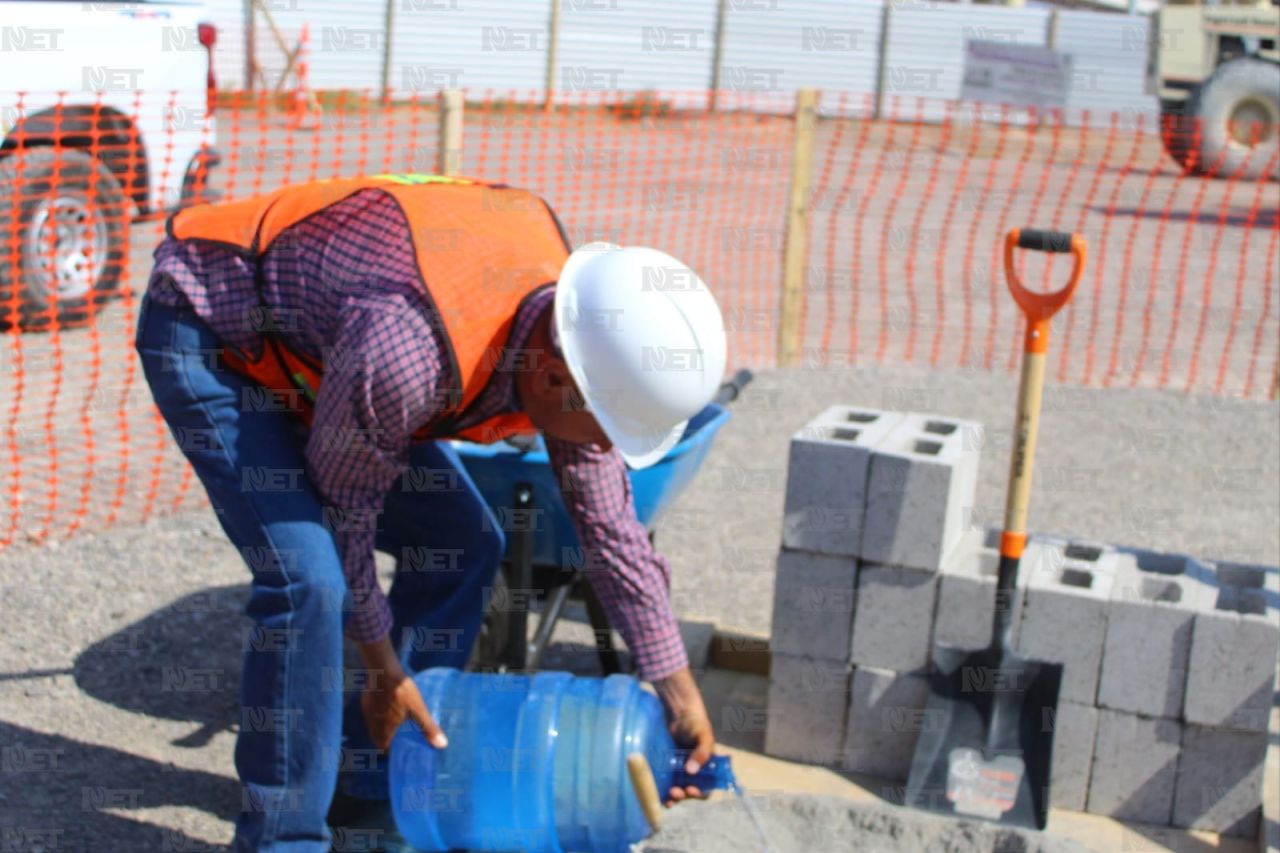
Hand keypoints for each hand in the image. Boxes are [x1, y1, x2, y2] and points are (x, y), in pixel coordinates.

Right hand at [356, 638, 446, 751]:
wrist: (384, 670)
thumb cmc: (402, 692)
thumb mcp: (418, 709)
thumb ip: (428, 728)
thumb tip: (442, 745)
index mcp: (385, 729)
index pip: (383, 747)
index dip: (390, 751)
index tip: (398, 750)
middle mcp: (373, 723)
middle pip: (377, 738)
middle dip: (386, 740)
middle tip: (397, 738)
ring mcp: (368, 712)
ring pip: (373, 726)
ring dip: (381, 727)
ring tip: (393, 724)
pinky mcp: (366, 701)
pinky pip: (370, 714)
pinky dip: (378, 715)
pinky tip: (386, 708)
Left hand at [653, 667, 714, 805]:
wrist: (679, 713)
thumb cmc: (696, 724)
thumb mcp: (703, 737)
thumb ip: (702, 753)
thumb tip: (691, 771)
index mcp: (707, 768)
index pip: (706, 787)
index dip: (700, 793)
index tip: (691, 790)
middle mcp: (695, 772)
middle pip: (691, 791)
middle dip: (683, 795)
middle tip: (675, 792)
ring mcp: (681, 771)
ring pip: (679, 789)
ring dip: (674, 796)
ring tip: (667, 798)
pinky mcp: (668, 767)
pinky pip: (667, 782)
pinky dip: (664, 790)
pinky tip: (659, 794)